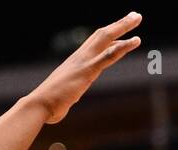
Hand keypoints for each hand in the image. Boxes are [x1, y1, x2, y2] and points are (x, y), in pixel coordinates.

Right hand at [26, 12, 141, 124]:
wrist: (39, 105)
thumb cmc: (48, 105)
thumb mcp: (61, 97)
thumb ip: (66, 96)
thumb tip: (61, 106)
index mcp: (76, 62)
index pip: (95, 43)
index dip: (109, 34)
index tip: (121, 28)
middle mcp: (80, 57)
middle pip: (102, 35)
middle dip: (119, 24)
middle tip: (135, 15)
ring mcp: (84, 62)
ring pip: (106, 38)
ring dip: (123, 26)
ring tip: (137, 17)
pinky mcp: (88, 71)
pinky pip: (109, 56)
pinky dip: (123, 47)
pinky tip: (136, 40)